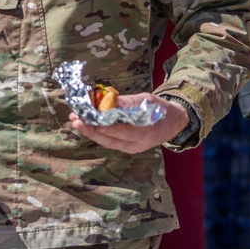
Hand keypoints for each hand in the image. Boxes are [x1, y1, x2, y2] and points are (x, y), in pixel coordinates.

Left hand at [69, 93, 189, 153]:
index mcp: (145, 133)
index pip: (121, 131)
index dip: (104, 126)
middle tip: (76, 120)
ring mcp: (131, 148)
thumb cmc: (161, 109)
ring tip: (76, 121)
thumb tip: (106, 100)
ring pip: (107, 142)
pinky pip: (110, 140)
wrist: (173, 123)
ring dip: (90, 131)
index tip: (90, 120)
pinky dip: (98, 132)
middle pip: (109, 140)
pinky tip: (87, 124)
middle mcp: (136, 144)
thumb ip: (127, 103)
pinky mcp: (127, 146)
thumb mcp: (147, 100)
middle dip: (91, 130)